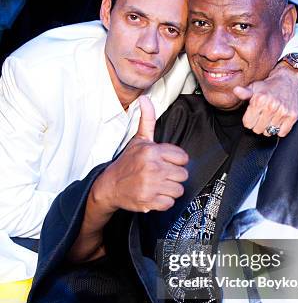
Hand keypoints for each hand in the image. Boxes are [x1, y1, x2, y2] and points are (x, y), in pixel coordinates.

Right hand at [94, 96, 188, 212]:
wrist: (108, 186)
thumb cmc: (126, 163)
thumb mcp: (138, 140)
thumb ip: (147, 120)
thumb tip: (145, 99)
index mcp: (152, 151)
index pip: (183, 158)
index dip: (176, 161)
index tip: (167, 162)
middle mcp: (153, 167)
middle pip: (183, 174)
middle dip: (174, 176)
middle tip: (162, 175)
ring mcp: (151, 185)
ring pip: (178, 189)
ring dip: (170, 189)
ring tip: (159, 185)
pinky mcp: (149, 201)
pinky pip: (169, 203)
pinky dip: (163, 202)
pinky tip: (155, 194)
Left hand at [233, 61, 297, 136]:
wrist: (288, 80)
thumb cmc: (269, 86)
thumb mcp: (254, 87)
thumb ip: (244, 93)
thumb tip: (236, 91)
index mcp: (260, 100)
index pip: (248, 123)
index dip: (249, 120)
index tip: (253, 115)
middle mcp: (271, 106)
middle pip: (258, 130)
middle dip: (258, 124)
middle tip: (262, 116)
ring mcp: (283, 112)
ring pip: (269, 132)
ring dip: (269, 127)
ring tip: (270, 117)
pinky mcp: (292, 116)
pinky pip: (282, 133)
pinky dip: (279, 129)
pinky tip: (278, 120)